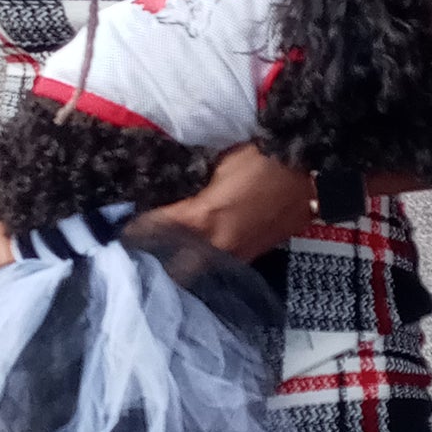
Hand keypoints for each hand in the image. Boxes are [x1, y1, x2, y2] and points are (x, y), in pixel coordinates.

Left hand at [138, 142, 314, 262]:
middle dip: (155, 267)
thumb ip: (195, 184)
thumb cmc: (263, 158)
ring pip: (200, 274)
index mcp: (203, 218)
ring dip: (181, 270)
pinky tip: (199, 260)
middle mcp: (217, 245)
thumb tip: (176, 192)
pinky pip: (223, 267)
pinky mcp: (256, 256)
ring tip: (163, 265)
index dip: (133, 233)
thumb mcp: (220, 164)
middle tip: (138, 260)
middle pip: (174, 271)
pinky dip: (207, 265)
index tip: (117, 234)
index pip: (155, 230)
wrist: (313, 172)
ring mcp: (238, 255)